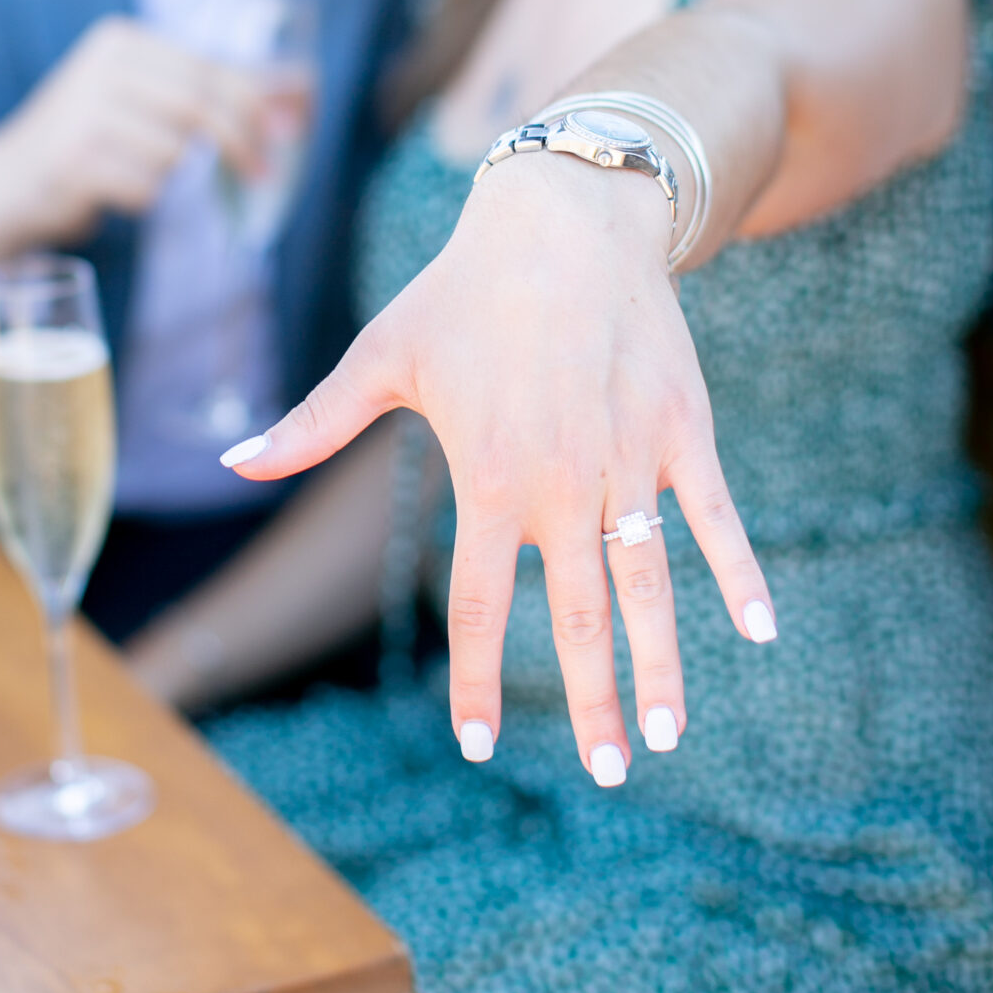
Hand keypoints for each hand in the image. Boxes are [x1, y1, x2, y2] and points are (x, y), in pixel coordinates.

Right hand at [0, 15, 269, 258]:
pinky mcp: (72, 162)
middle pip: (198, 106)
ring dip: (173, 174)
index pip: (209, 69)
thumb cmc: (91, 136)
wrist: (7, 179)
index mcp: (121, 41)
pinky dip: (143, 197)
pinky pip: (144, 187)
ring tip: (140, 172)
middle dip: (240, 144)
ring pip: (173, 152)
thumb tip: (302, 88)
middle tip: (262, 174)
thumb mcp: (148, 98)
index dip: (256, 104)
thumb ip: (217, 90)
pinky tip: (115, 190)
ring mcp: (81, 113)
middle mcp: (100, 68)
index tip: (287, 135)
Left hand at [224, 153, 775, 779]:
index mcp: (489, 479)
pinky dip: (741, 575)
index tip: (476, 744)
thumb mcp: (380, 356)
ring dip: (663, 665)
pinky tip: (763, 633)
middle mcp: (564, 486)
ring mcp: (633, 462)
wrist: (566, 218)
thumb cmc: (463, 291)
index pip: (479, 607)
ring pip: (651, 586)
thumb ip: (313, 424)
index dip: (476, 682)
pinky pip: (718, 519)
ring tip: (670, 733)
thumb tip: (230, 461)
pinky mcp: (685, 432)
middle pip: (578, 620)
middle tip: (613, 773)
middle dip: (592, 706)